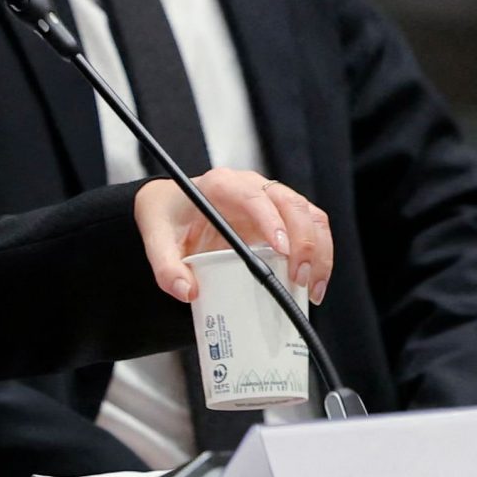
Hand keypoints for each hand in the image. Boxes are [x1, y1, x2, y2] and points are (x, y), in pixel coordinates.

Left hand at [132, 168, 331, 305]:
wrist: (170, 205)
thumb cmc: (167, 216)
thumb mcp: (156, 239)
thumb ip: (166, 267)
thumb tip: (188, 292)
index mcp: (221, 185)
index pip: (254, 197)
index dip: (272, 221)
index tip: (281, 250)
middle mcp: (252, 186)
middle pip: (292, 205)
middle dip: (304, 243)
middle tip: (299, 279)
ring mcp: (271, 198)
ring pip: (310, 215)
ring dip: (320, 250)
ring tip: (312, 287)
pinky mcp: (282, 215)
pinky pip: (312, 227)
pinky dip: (321, 253)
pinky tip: (313, 282)